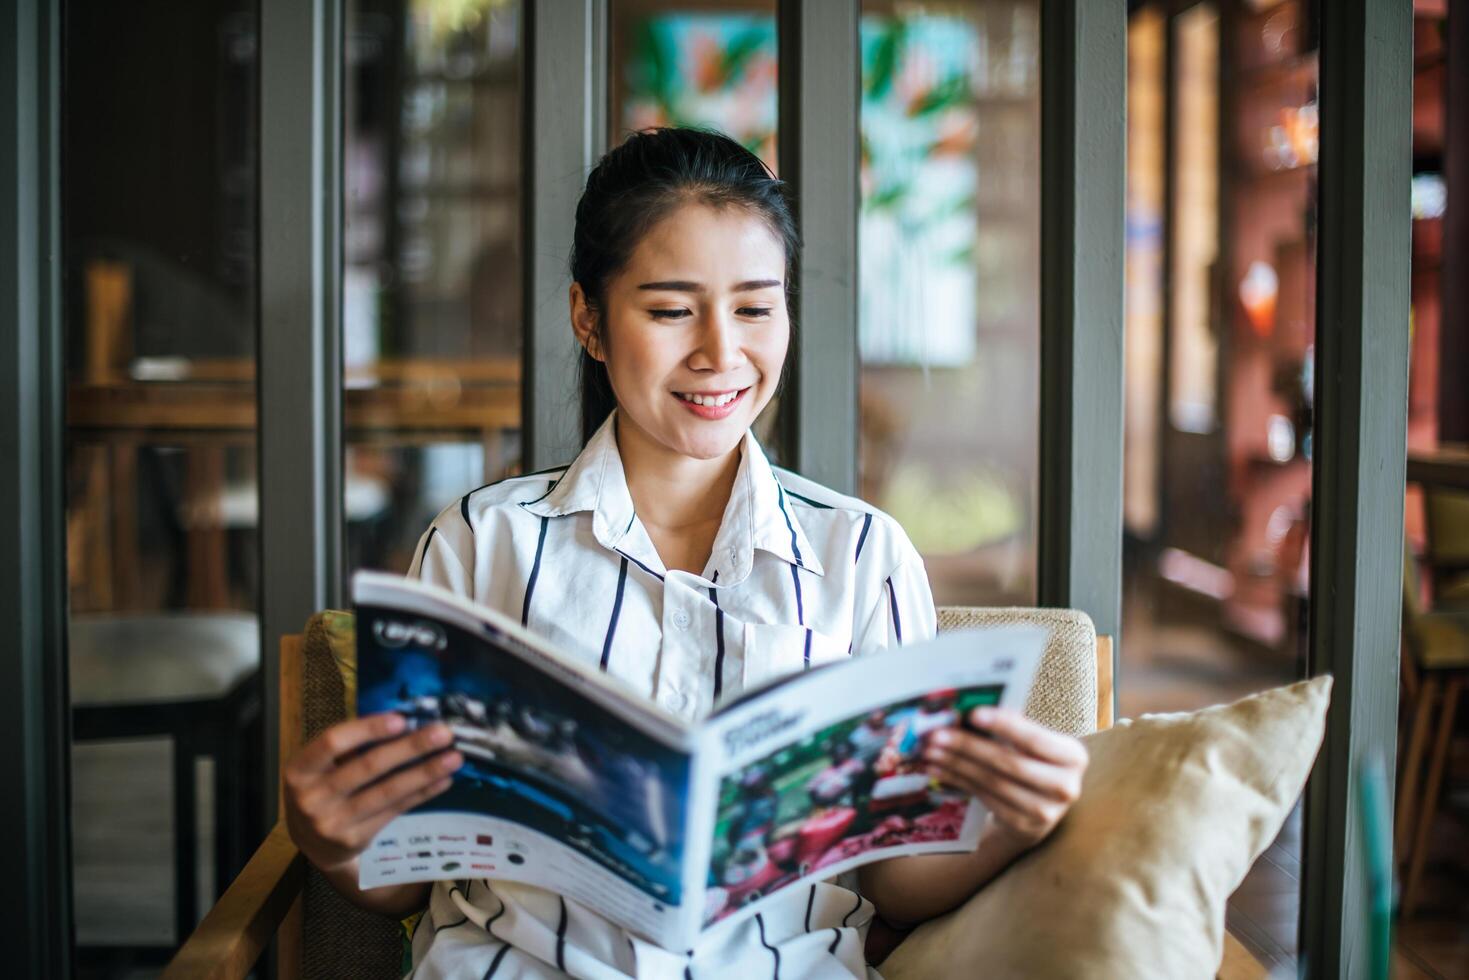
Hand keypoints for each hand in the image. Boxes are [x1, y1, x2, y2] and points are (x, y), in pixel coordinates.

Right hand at [283, 713, 462, 872]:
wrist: (312, 843)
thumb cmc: (322, 789)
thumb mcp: (320, 767)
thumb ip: (350, 746)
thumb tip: (405, 721)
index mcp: (299, 770)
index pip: (333, 742)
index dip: (367, 729)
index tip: (402, 719)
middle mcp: (311, 797)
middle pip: (368, 766)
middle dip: (410, 748)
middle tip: (443, 733)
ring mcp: (333, 822)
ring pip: (387, 792)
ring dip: (425, 772)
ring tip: (453, 758)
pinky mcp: (355, 839)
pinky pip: (395, 810)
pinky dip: (421, 793)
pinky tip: (442, 780)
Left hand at [922, 707, 1086, 846]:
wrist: (1042, 805)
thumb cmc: (1035, 760)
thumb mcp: (1035, 742)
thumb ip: (1013, 726)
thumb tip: (968, 710)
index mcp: (1073, 756)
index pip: (1036, 739)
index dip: (1004, 726)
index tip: (972, 714)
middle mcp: (1065, 786)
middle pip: (1009, 763)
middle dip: (969, 746)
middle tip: (937, 734)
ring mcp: (1045, 811)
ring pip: (992, 782)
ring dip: (956, 764)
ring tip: (931, 750)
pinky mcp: (1021, 825)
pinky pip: (984, 797)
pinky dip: (958, 780)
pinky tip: (938, 768)